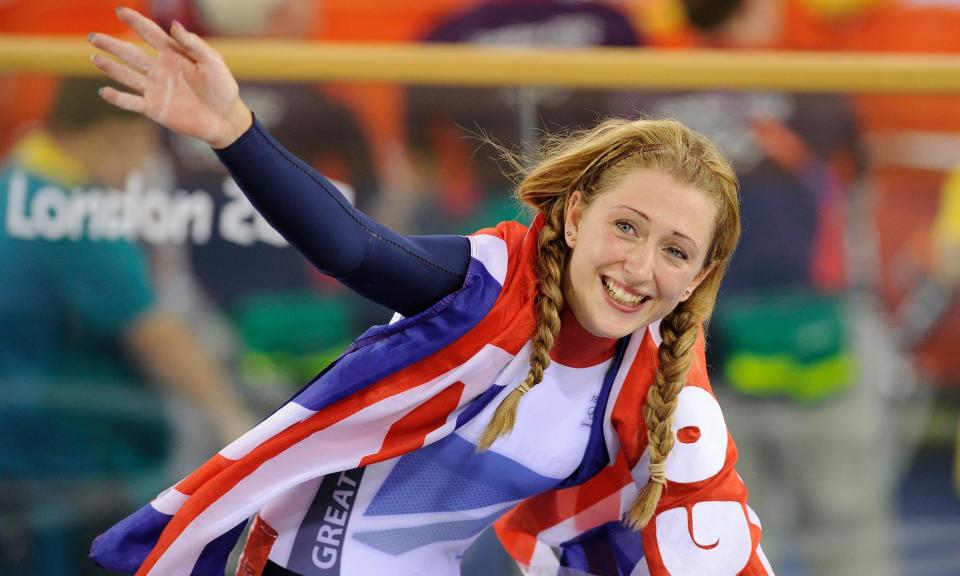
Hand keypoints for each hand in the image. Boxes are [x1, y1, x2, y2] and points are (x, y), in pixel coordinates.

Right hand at [89, 7, 251, 148]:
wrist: (226, 119)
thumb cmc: (223, 88)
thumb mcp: (213, 62)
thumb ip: (194, 45)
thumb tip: (174, 24)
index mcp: (174, 55)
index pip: (150, 34)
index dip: (135, 22)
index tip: (120, 10)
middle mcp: (160, 70)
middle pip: (131, 54)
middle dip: (112, 44)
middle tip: (93, 36)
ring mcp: (156, 89)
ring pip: (127, 75)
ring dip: (110, 67)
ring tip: (94, 57)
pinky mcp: (155, 109)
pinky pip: (132, 102)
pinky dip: (118, 98)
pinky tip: (104, 91)